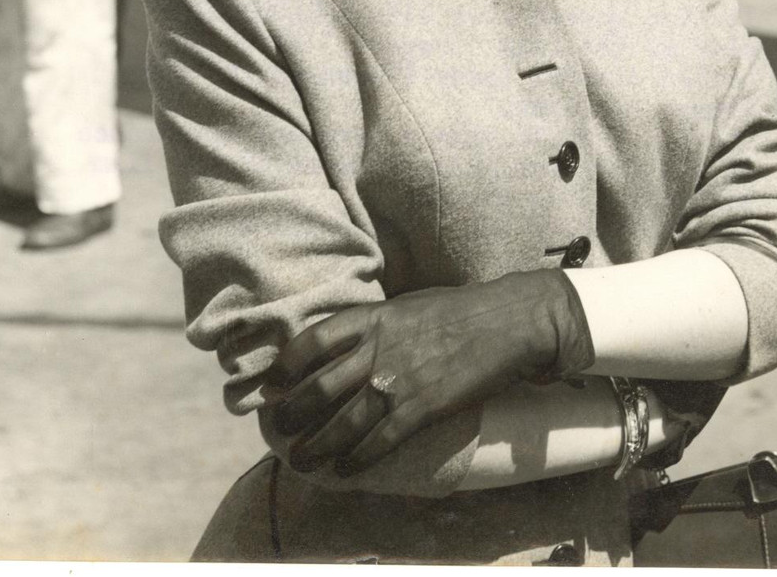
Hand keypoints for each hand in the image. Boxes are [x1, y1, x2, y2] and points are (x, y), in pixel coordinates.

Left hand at [271, 270, 592, 476]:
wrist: (505, 322)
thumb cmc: (457, 310)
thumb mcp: (406, 304)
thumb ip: (374, 324)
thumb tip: (344, 344)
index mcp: (373, 317)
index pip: (312, 341)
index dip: (285, 366)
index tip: (271, 384)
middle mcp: (378, 349)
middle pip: (319, 387)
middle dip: (291, 413)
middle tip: (277, 428)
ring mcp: (398, 381)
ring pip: (343, 423)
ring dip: (317, 446)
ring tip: (301, 460)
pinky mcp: (421, 409)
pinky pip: (379, 442)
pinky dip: (357, 460)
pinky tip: (344, 470)